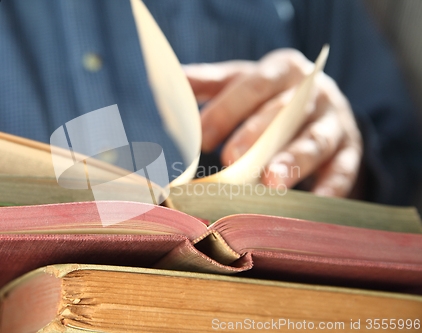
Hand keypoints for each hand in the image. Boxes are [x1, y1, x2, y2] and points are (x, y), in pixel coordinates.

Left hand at [184, 48, 362, 196]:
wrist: (320, 105)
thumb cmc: (270, 97)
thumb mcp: (242, 80)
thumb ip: (210, 82)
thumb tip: (172, 83)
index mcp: (283, 70)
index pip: (254, 85)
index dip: (228, 109)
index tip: (201, 136)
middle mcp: (313, 93)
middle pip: (284, 112)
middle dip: (257, 135)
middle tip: (232, 159)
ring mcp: (335, 122)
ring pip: (316, 141)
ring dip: (294, 161)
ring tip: (272, 183)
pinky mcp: (350, 152)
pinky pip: (342, 171)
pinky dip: (331, 188)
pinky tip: (314, 204)